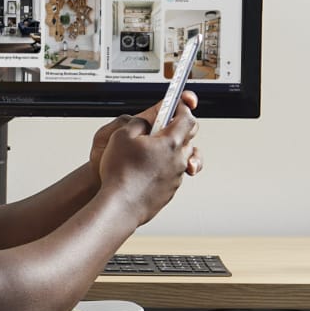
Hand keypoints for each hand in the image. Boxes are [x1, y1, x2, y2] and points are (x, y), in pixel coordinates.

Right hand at [97, 95, 195, 218]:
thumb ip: (138, 122)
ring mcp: (176, 176)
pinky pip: (173, 173)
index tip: (177, 104)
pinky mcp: (170, 190)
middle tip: (164, 125)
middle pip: (190, 136)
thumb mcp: (121, 135)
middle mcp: (178, 159)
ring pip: (182, 156)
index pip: (187, 118)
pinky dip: (165, 168)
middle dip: (179, 127)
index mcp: (170, 142)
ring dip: (172, 149)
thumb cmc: (120, 174)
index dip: (182, 108)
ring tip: (152, 151)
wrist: (120, 206)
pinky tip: (146, 170)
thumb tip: (145, 121)